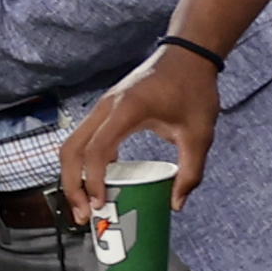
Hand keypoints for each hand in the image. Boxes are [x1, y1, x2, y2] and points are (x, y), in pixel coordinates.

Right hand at [60, 40, 221, 223]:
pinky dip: (84, 163)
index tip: (100, 203)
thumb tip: (176, 204)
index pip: (96, 150)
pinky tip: (100, 184)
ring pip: (73, 144)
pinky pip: (85, 139)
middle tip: (84, 215)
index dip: (93, 180)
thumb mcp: (199, 134)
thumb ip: (190, 172)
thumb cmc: (194, 89)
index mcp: (127, 110)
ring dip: (74, 176)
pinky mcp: (107, 111)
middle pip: (71, 149)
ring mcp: (103, 107)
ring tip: (87, 205)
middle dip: (72, 185)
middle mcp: (106, 107)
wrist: (188, 54)